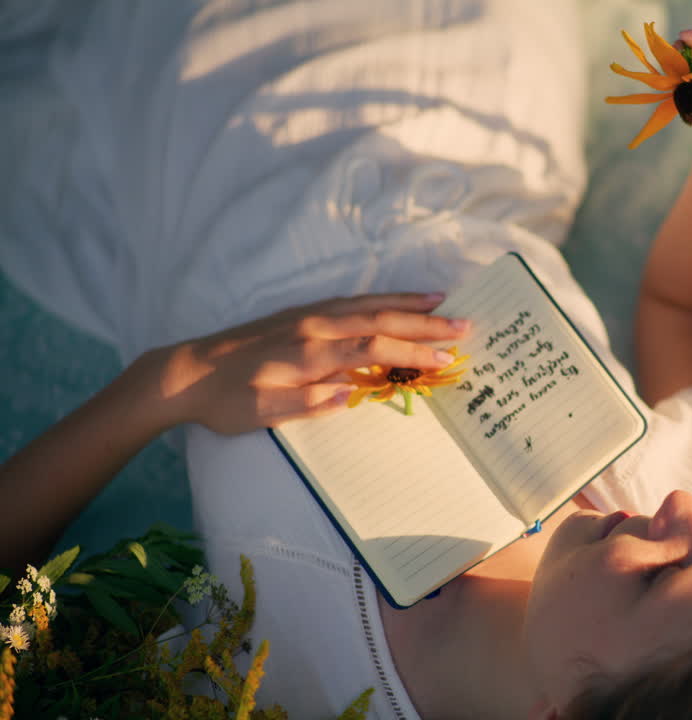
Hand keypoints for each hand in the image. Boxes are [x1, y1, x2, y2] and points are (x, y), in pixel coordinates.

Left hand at [152, 293, 469, 433]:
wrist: (183, 372)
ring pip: (367, 304)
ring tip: (444, 300)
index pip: (372, 348)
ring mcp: (306, 314)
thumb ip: (310, 402)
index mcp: (307, 354)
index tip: (448, 358)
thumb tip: (353, 392)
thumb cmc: (225, 402)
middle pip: (379, 319)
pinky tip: (397, 300)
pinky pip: (351, 301)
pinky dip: (380, 298)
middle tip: (466, 324)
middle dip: (425, 322)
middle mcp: (312, 326)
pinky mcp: (300, 312)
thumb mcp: (264, 414)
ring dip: (408, 302)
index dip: (413, 351)